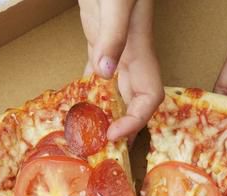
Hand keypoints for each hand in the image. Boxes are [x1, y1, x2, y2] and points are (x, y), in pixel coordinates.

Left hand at [79, 0, 162, 139]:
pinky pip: (95, 74)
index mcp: (140, 51)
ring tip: (91, 136)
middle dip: (123, 129)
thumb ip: (113, 35)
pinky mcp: (98, 40)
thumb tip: (105, 73)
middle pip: (133, 102)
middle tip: (104, 149)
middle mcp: (130, 56)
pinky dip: (87, 91)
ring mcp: (114, 50)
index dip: (136, 121)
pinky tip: (77, 104)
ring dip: (106, 114)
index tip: (114, 134)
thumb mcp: (118, 3)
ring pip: (114, 91)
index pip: (149, 98)